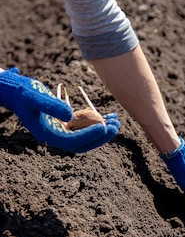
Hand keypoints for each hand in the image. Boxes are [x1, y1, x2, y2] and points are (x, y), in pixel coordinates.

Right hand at [0, 67, 119, 152]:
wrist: (17, 93)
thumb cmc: (24, 93)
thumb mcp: (34, 97)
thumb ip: (51, 105)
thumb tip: (70, 114)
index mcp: (48, 134)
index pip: (73, 141)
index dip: (89, 136)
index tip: (104, 126)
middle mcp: (56, 137)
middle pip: (83, 144)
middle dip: (101, 136)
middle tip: (115, 125)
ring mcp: (61, 132)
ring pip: (86, 137)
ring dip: (102, 131)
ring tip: (116, 120)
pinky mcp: (66, 125)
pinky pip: (84, 128)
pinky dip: (96, 123)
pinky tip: (108, 115)